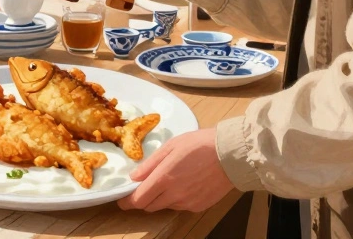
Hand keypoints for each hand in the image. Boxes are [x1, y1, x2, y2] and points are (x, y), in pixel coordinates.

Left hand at [118, 128, 234, 212]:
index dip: (127, 202)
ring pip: (165, 206)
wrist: (230, 154)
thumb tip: (134, 177)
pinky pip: (180, 206)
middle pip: (149, 206)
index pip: (138, 199)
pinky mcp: (199, 206)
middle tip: (144, 187)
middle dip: (143, 199)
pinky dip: (176, 199)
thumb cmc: (200, 145)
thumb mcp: (171, 147)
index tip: (122, 201)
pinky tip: (185, 184)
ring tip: (169, 180)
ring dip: (160, 198)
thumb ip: (150, 164)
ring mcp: (187, 202)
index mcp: (164, 178)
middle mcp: (174, 194)